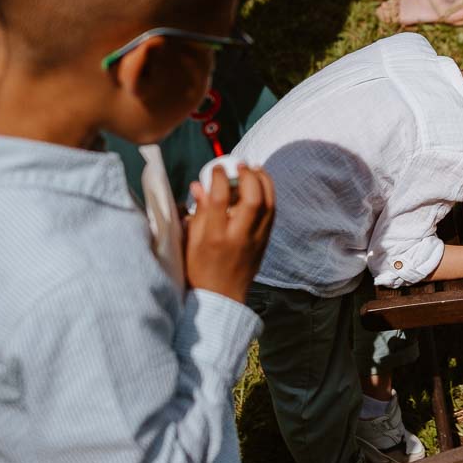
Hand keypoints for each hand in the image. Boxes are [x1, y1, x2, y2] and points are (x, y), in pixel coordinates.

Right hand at [184, 163, 275, 301]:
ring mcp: (255, 240)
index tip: (216, 168)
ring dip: (264, 182)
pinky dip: (268, 196)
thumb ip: (198, 212)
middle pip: (252, 199)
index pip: (220, 199)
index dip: (219, 178)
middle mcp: (238, 237)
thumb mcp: (191, 241)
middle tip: (240, 164)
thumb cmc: (199, 270)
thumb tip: (198, 185)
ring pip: (268, 205)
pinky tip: (261, 186)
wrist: (221, 298)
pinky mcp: (265, 243)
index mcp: (215, 236)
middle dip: (248, 176)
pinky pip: (271, 214)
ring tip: (254, 168)